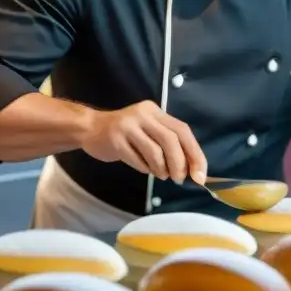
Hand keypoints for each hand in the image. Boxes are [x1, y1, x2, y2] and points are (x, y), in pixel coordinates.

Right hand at [81, 101, 206, 184]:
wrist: (89, 129)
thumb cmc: (126, 134)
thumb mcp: (149, 130)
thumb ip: (168, 144)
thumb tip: (192, 169)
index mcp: (156, 112)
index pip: (182, 130)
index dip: (195, 153)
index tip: (200, 174)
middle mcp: (143, 115)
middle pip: (171, 140)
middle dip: (179, 163)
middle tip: (179, 179)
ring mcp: (128, 126)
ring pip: (155, 151)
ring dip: (162, 169)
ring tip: (162, 175)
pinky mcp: (115, 140)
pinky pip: (137, 160)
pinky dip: (145, 169)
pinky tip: (145, 169)